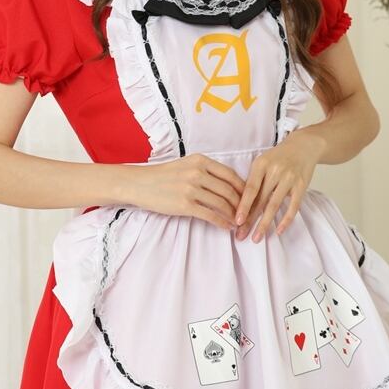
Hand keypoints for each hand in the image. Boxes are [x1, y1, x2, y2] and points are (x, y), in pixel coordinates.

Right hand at [127, 153, 244, 230]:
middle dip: (242, 204)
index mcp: (200, 161)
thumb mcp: (186, 165)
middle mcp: (197, 173)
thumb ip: (206, 171)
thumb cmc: (163, 176)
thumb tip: (229, 185)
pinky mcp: (184, 205)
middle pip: (229, 190)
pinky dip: (222, 222)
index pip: (230, 174)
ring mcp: (191, 189)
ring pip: (222, 203)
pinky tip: (227, 227)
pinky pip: (210, 215)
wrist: (140, 184)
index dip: (243, 188)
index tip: (249, 197)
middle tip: (247, 214)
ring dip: (234, 215)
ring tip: (238, 222)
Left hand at [234, 130, 323, 241]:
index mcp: (261, 164)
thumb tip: (241, 206)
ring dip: (265, 224)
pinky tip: (279, 231)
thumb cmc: (278, 157)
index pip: (250, 189)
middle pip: (260, 200)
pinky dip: (286, 220)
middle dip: (250, 220)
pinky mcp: (302, 186)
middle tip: (241, 236)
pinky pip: (293, 206)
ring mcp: (289, 178)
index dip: (243, 206)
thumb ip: (253, 181)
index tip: (236, 221)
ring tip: (257, 237)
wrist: (303, 146)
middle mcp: (275, 171)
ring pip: (274, 206)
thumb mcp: (262, 162)